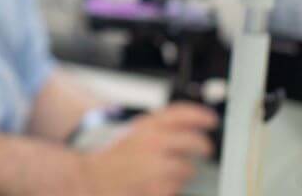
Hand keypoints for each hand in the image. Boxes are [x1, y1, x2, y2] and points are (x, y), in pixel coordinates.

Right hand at [80, 103, 218, 195]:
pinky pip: (177, 189)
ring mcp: (156, 168)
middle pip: (195, 142)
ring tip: (166, 171)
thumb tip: (191, 126)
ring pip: (188, 169)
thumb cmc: (113, 157)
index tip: (211, 119)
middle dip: (202, 146)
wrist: (90, 179)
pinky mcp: (157, 190)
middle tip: (204, 149)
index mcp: (146, 125)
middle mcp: (153, 143)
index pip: (181, 113)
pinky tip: (158, 184)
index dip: (200, 115)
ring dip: (183, 172)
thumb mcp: (134, 131)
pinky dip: (171, 188)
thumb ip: (160, 127)